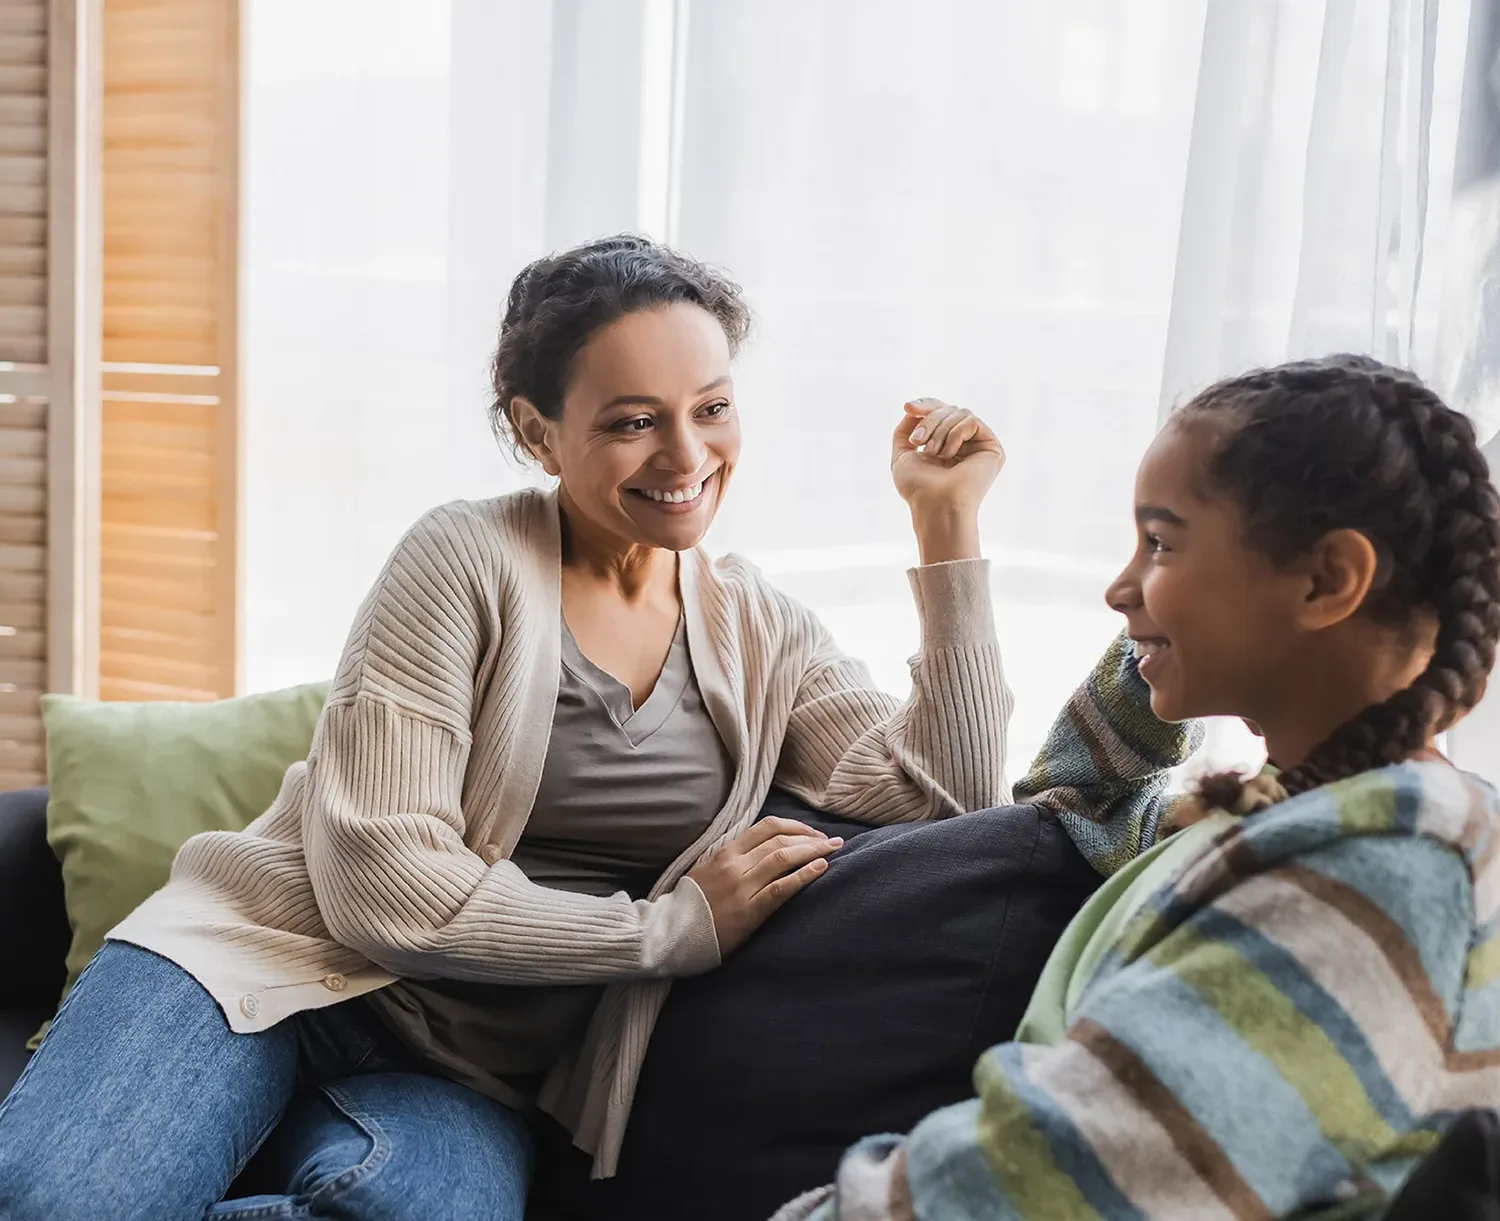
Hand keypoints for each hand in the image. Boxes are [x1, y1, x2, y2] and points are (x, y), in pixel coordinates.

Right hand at [687, 817, 842, 955]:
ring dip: (813, 851)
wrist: (672, 933)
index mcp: (725, 852)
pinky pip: (780, 888)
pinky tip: (821, 869)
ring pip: (783, 858)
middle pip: (780, 840)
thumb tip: (760, 848)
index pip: (767, 827)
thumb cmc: (691, 904)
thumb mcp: (707, 869)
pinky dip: (803, 876)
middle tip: (832, 841)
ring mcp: (741, 887)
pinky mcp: (748, 911)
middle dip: (811, 837)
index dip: (795, 826)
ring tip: (833, 850)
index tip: (812, 832)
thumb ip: (731, 857)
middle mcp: (734, 864)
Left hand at [891, 398, 1005, 514]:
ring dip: (940, 430)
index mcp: (946, 444)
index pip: (940, 411)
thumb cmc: (918, 489)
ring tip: (932, 453)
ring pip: (959, 412)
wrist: (935, 506)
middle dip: (929, 421)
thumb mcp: (902, 454)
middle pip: (948, 409)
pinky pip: (971, 421)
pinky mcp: (992, 448)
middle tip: (918, 441)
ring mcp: (979, 445)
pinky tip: (949, 455)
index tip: (908, 407)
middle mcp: (965, 443)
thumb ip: (905, 430)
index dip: (925, 405)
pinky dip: (955, 435)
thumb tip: (913, 409)